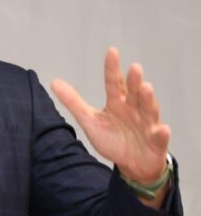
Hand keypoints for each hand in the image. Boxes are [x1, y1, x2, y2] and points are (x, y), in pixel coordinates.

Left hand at [51, 48, 169, 186]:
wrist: (131, 164)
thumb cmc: (112, 139)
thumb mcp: (90, 120)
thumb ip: (73, 102)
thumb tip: (54, 82)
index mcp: (118, 103)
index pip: (114, 83)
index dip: (112, 68)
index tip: (112, 51)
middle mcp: (134, 109)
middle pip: (134, 93)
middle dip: (134, 81)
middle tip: (134, 67)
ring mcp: (147, 124)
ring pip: (148, 110)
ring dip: (147, 99)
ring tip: (146, 87)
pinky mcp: (155, 142)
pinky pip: (159, 137)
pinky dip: (161, 133)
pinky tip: (162, 128)